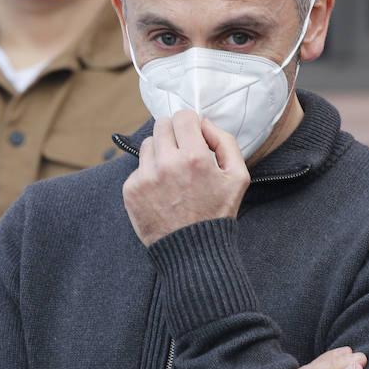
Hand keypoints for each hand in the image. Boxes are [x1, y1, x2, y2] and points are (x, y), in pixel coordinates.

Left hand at [123, 111, 249, 246]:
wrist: (193, 252)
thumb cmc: (217, 213)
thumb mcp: (238, 177)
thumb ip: (225, 141)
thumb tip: (204, 122)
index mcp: (194, 157)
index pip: (183, 116)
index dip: (191, 124)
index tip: (193, 136)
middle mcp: (167, 164)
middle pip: (162, 124)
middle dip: (174, 134)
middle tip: (183, 152)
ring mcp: (145, 177)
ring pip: (148, 144)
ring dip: (160, 152)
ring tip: (173, 174)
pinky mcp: (131, 190)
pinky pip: (137, 168)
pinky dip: (149, 174)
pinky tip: (162, 191)